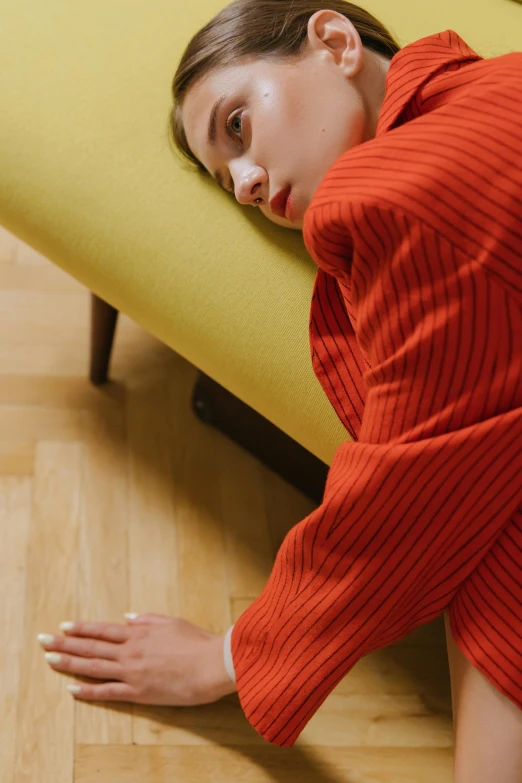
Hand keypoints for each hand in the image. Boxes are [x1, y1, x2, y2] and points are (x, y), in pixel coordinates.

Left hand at [38, 613, 236, 705]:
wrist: (212, 664)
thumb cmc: (197, 642)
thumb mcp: (173, 622)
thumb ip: (148, 620)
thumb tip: (128, 617)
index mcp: (139, 633)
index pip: (103, 630)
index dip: (82, 628)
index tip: (63, 626)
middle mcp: (130, 651)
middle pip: (91, 647)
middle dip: (65, 643)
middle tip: (43, 641)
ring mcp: (132, 672)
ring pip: (94, 667)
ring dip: (69, 663)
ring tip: (49, 660)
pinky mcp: (139, 692)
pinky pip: (108, 692)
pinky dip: (88, 691)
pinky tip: (72, 689)